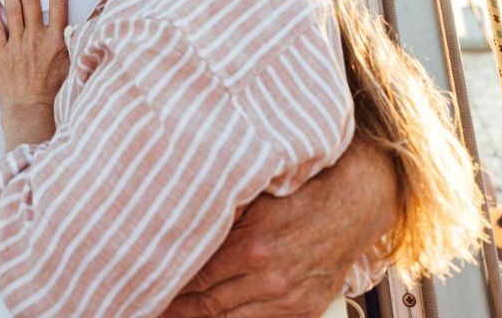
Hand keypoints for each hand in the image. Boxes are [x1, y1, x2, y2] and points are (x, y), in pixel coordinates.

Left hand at [0, 0, 69, 151]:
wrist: (33, 113)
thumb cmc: (57, 94)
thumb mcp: (75, 67)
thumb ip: (78, 43)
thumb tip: (91, 25)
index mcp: (57, 41)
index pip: (59, 5)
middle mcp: (36, 39)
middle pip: (33, 0)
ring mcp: (17, 45)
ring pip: (14, 9)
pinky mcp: (1, 53)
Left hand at [162, 139, 396, 317]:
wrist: (352, 208)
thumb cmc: (303, 195)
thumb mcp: (256, 198)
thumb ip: (221, 214)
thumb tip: (183, 221)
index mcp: (252, 248)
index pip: (197, 277)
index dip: (169, 285)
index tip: (149, 285)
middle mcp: (268, 279)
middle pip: (208, 305)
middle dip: (178, 308)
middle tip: (152, 305)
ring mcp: (286, 299)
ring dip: (201, 317)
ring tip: (176, 313)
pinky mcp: (302, 310)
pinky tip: (214, 315)